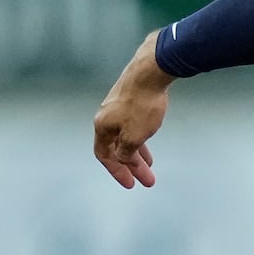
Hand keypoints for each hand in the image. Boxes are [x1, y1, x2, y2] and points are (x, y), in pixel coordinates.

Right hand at [93, 33, 173, 188]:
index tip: (130, 184)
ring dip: (138, 152)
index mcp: (102, 126)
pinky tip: (148, 137)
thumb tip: (122, 158)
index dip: (116, 171)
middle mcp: (106, 116)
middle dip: (132, 166)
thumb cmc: (142, 104)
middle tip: (147, 180)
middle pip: (117, 147)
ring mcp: (118, 106)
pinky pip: (132, 124)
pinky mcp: (130, 98)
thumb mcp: (134, 136)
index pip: (104, 155)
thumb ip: (126, 151)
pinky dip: (140, 136)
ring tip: (150, 165)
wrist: (151, 70)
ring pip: (126, 135)